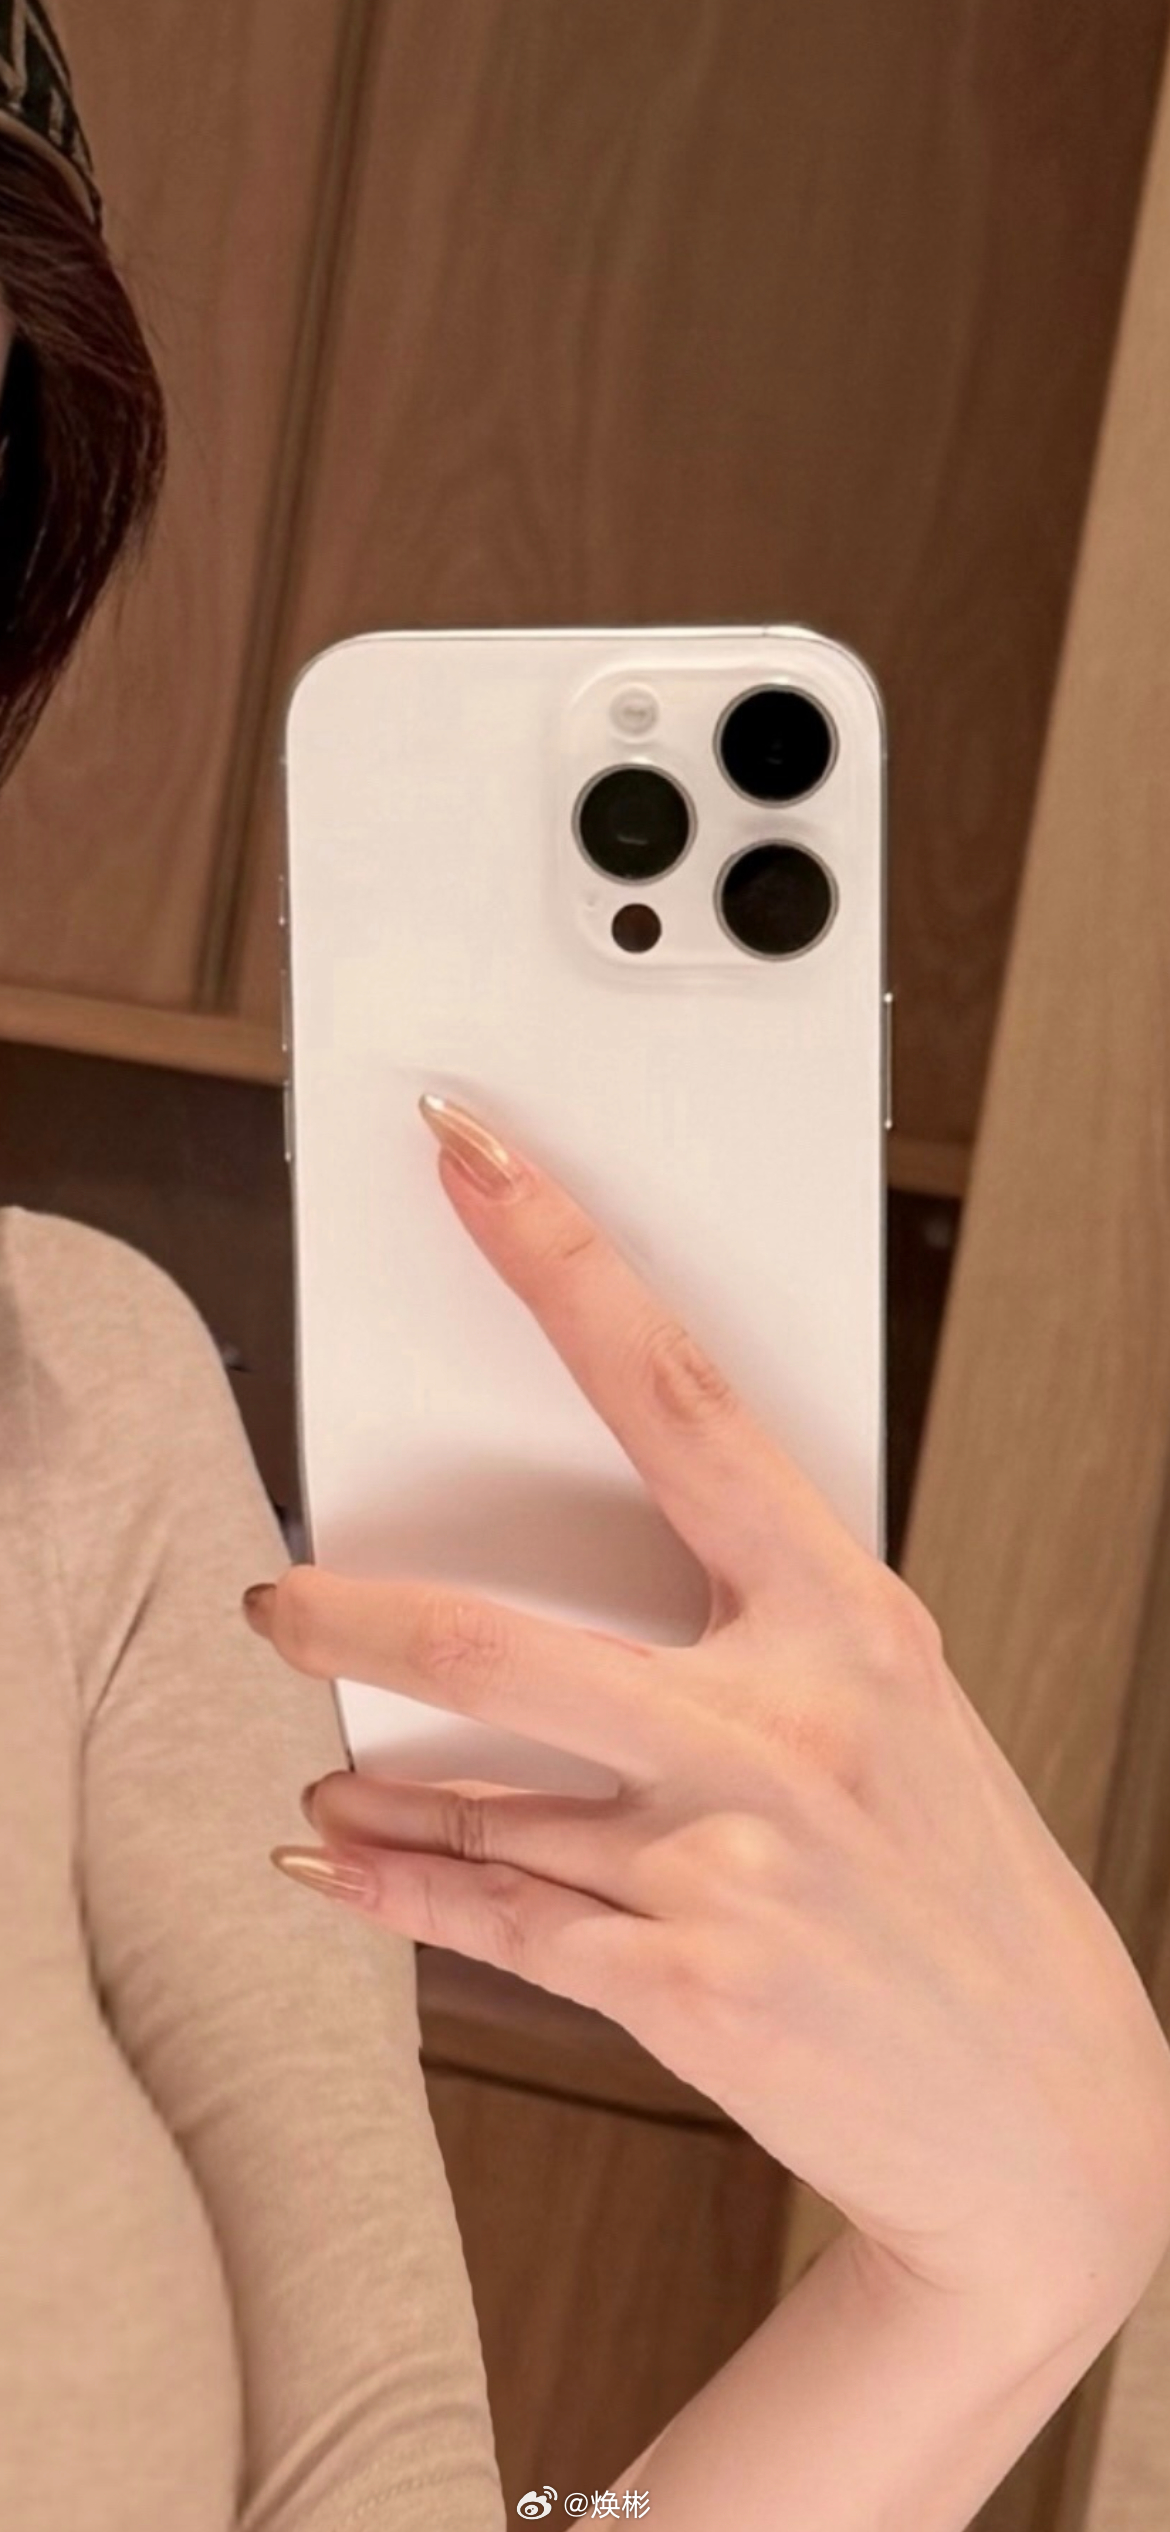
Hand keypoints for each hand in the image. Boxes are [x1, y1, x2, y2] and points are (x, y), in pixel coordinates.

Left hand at [248, 1093, 1169, 2348]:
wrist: (1050, 2116)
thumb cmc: (958, 1893)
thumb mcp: (892, 1717)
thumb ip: (754, 1639)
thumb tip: (585, 1580)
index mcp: (850, 1617)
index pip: (678, 1394)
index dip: (562, 1262)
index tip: (477, 1167)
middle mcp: (787, 1723)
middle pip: (503, 1635)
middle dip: (355, 1617)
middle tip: (283, 1597)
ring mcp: (729, 1856)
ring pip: (474, 1796)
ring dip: (374, 1786)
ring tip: (327, 1770)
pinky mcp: (683, 1978)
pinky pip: (488, 1916)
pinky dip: (394, 1890)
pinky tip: (347, 1864)